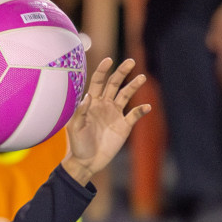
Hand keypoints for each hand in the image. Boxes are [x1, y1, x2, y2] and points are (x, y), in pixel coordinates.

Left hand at [62, 57, 149, 185]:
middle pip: (115, 84)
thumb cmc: (77, 144)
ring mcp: (115, 114)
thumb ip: (80, 112)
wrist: (86, 162)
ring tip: (142, 77)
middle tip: (131, 61)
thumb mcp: (75, 127)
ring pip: (126, 95)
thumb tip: (88, 96)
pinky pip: (135, 115)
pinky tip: (147, 107)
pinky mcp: (124, 126)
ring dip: (134, 86)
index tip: (108, 60)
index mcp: (91, 102)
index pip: (98, 81)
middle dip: (122, 72)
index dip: (102, 70)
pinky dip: (141, 110)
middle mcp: (105, 104)